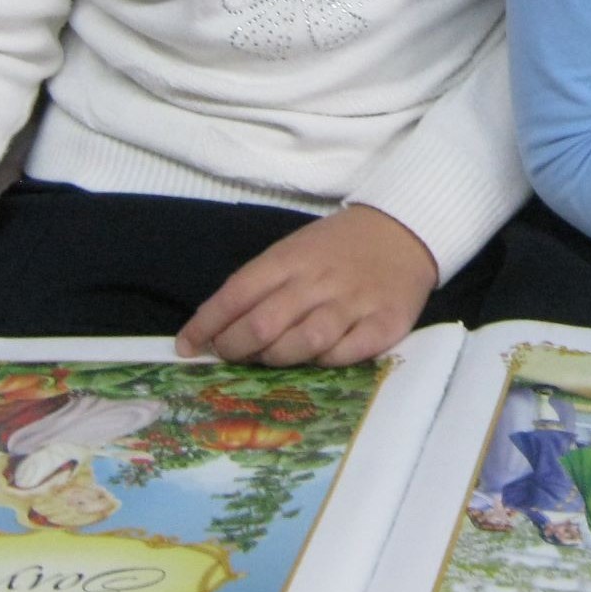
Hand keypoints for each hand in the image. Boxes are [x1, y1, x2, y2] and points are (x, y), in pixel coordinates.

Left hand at [175, 204, 437, 366]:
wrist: (403, 230)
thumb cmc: (337, 247)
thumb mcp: (294, 250)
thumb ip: (260, 284)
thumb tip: (216, 327)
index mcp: (291, 257)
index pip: (238, 292)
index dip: (207, 323)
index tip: (187, 347)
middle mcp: (319, 280)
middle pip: (265, 323)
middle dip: (235, 347)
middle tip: (227, 356)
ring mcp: (353, 302)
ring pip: (303, 342)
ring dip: (276, 359)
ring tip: (268, 359)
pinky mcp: (384, 323)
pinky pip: (346, 353)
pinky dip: (324, 361)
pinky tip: (316, 358)